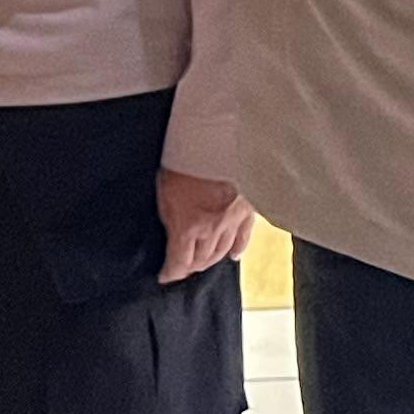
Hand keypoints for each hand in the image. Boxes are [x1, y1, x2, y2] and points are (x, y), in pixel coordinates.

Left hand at [158, 168, 254, 282]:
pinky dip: (237, 249)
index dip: (170, 272)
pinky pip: (244, 238)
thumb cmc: (184, 161)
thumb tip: (173, 239)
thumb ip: (171, 221)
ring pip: (222, 252)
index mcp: (189, 227)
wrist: (214, 138)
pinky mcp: (249, 211)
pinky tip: (233, 256)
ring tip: (201, 260)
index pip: (179, 263)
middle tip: (182, 266)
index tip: (165, 276)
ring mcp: (233, 221)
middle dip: (189, 266)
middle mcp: (213, 230)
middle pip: (201, 260)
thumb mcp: (165, 194)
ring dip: (210, 259)